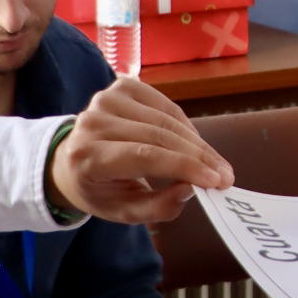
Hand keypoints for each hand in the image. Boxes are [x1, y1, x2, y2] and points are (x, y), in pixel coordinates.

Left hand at [48, 76, 234, 221]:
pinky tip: (194, 144)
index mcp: (87, 157)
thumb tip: (191, 189)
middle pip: (160, 136)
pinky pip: (166, 106)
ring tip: (216, 164)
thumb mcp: (123, 211)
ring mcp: (106, 99)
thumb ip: (157, 207)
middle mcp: (93, 123)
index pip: (145, 156)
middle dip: (199, 157)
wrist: (71, 161)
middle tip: (226, 176)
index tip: (217, 181)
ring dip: (197, 143)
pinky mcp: (122, 86)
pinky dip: (185, 126)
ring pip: (167, 120)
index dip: (185, 166)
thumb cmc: (100, 189)